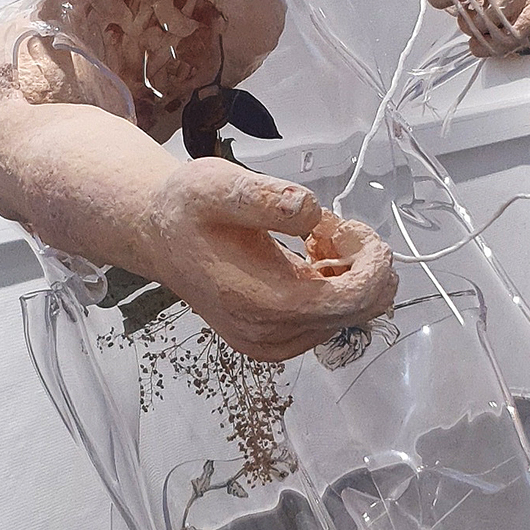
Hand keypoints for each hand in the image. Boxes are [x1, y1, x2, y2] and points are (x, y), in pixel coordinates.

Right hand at [139, 162, 394, 362]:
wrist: (159, 236)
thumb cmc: (188, 208)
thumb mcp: (217, 185)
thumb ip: (264, 197)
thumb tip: (308, 212)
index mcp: (260, 303)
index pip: (351, 300)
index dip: (371, 261)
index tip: (349, 225)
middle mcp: (270, 336)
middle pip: (357, 309)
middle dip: (360, 262)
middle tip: (329, 226)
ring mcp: (274, 344)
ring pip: (350, 315)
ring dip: (347, 272)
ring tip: (312, 239)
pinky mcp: (277, 342)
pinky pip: (331, 318)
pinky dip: (334, 285)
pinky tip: (308, 258)